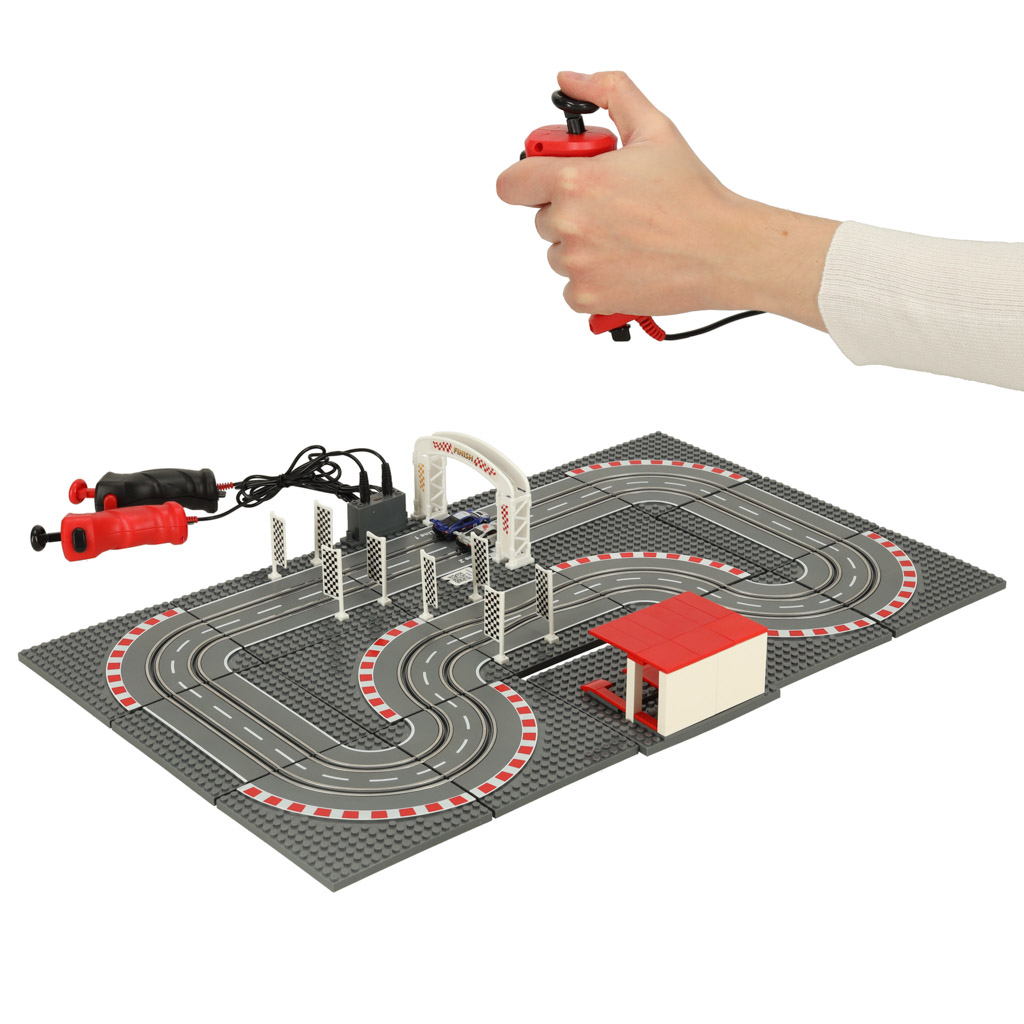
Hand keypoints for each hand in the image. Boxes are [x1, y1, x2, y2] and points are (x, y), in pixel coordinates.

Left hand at [496, 70, 838, 329]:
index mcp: (575, 181)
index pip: (511, 184)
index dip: (525, 180)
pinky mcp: (586, 297)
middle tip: (612, 208)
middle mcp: (569, 224)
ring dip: (581, 247)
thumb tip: (570, 80)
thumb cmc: (692, 194)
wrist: (721, 250)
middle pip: (541, 219)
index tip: (543, 181)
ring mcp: (576, 265)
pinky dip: (592, 280)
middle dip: (569, 211)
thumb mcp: (653, 127)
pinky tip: (625, 264)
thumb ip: (608, 92)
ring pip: (557, 254)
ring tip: (625, 237)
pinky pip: (571, 288)